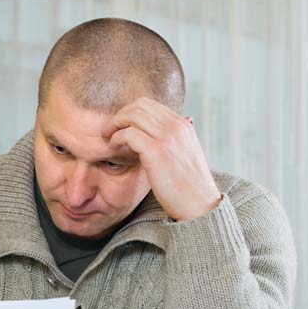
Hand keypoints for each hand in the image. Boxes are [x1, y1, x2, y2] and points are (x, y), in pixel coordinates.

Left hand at [103, 97, 221, 220]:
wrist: (199, 204)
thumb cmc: (188, 183)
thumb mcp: (186, 153)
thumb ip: (179, 137)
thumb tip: (186, 119)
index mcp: (182, 124)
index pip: (149, 104)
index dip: (129, 112)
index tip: (120, 126)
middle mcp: (176, 126)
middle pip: (139, 105)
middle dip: (120, 115)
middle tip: (109, 130)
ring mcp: (167, 137)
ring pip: (132, 115)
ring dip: (115, 125)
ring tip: (109, 138)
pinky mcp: (157, 151)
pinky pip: (128, 133)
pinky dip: (116, 138)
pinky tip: (113, 148)